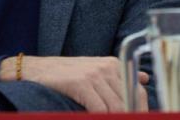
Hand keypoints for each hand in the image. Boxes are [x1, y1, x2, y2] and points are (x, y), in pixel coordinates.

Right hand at [1, 56, 147, 111]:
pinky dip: (102, 118)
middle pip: (131, 98)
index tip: (145, 117)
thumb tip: (144, 78)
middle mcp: (106, 67)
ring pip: (117, 106)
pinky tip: (97, 119)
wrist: (33, 70)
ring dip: (117, 117)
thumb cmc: (64, 75)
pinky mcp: (80, 83)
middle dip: (133, 114)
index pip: (138, 90)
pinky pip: (100, 110)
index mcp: (112, 64)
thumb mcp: (94, 70)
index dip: (143, 109)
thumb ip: (119, 75)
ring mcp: (93, 74)